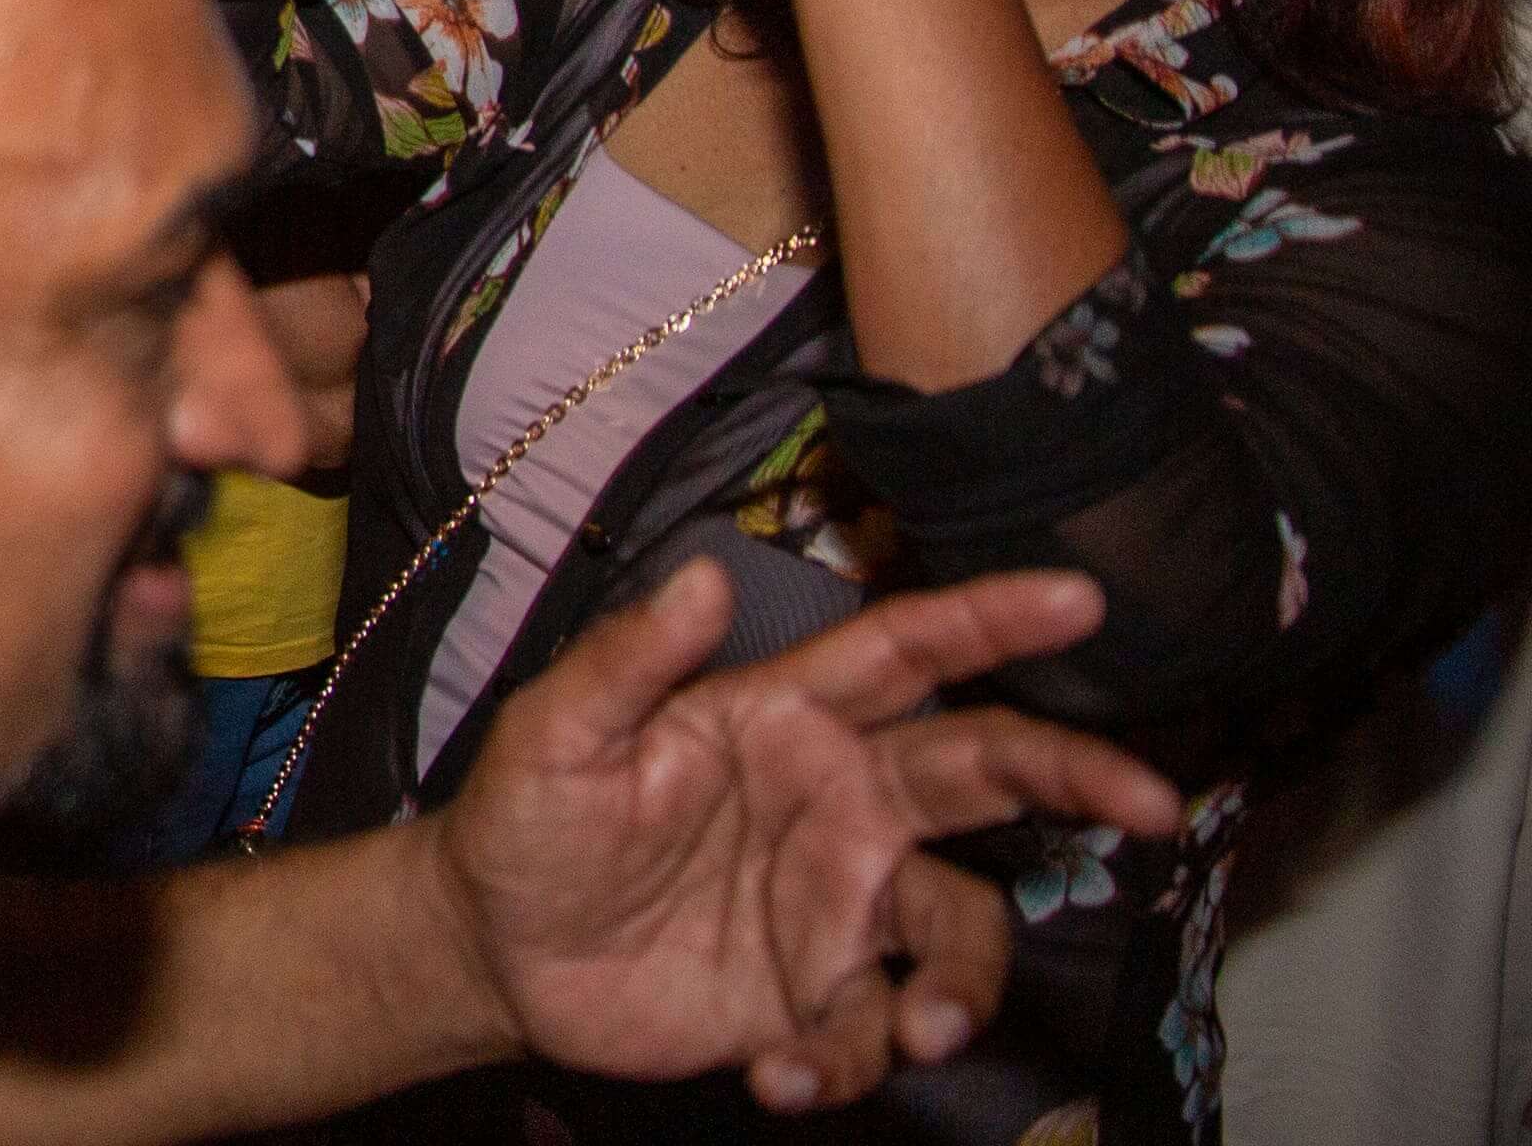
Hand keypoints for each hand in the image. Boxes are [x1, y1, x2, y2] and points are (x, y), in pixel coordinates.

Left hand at [427, 559, 1176, 1112]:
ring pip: (961, 932)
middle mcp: (839, 804)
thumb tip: (700, 573)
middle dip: (1076, 777)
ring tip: (918, 1035)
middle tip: (1152, 801)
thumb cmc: (529, 818)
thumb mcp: (558, 730)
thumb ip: (630, 658)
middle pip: (984, 774)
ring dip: (962, 990)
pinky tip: (774, 1075)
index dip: (992, 621)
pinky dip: (843, 1063)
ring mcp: (840, 903)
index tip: (1079, 597)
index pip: (905, 656)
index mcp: (786, 718)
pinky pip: (874, 1031)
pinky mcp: (821, 996)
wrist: (496, 949)